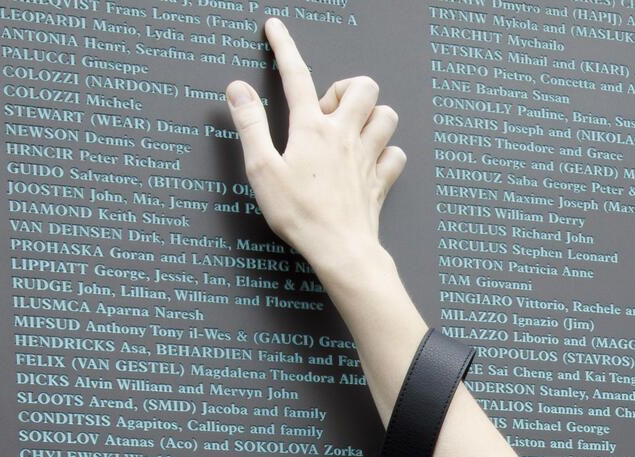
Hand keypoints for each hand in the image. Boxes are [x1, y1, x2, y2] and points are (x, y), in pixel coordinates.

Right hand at [224, 18, 407, 290]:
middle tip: (328, 112)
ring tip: (351, 133)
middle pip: (363, 86)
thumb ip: (250, 124)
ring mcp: (368, 157)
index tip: (275, 28)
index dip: (283, 47)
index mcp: (311, 129)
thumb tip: (237, 89)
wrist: (340, 250)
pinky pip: (397, 154)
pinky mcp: (382, 182)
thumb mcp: (262, 169)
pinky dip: (387, 154)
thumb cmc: (299, 214)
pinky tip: (370, 163)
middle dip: (347, 88)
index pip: (296, 76)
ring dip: (371, 116)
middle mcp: (345, 136)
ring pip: (387, 115)